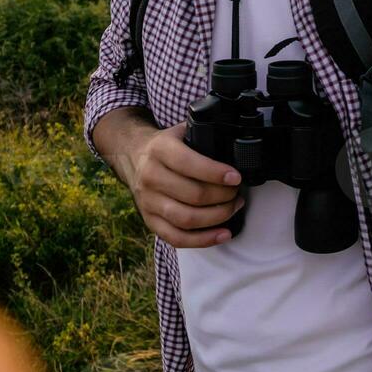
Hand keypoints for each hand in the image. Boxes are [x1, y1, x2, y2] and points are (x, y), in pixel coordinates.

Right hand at [122, 120, 244, 247]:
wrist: (133, 155)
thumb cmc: (167, 145)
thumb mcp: (181, 131)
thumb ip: (203, 133)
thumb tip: (235, 143)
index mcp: (160, 149)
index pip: (188, 164)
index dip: (216, 173)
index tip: (236, 178)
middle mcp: (150, 176)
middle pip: (193, 195)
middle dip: (223, 196)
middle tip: (237, 192)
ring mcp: (148, 201)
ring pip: (186, 218)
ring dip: (217, 217)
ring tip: (234, 207)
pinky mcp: (149, 220)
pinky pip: (176, 238)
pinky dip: (202, 240)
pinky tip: (223, 234)